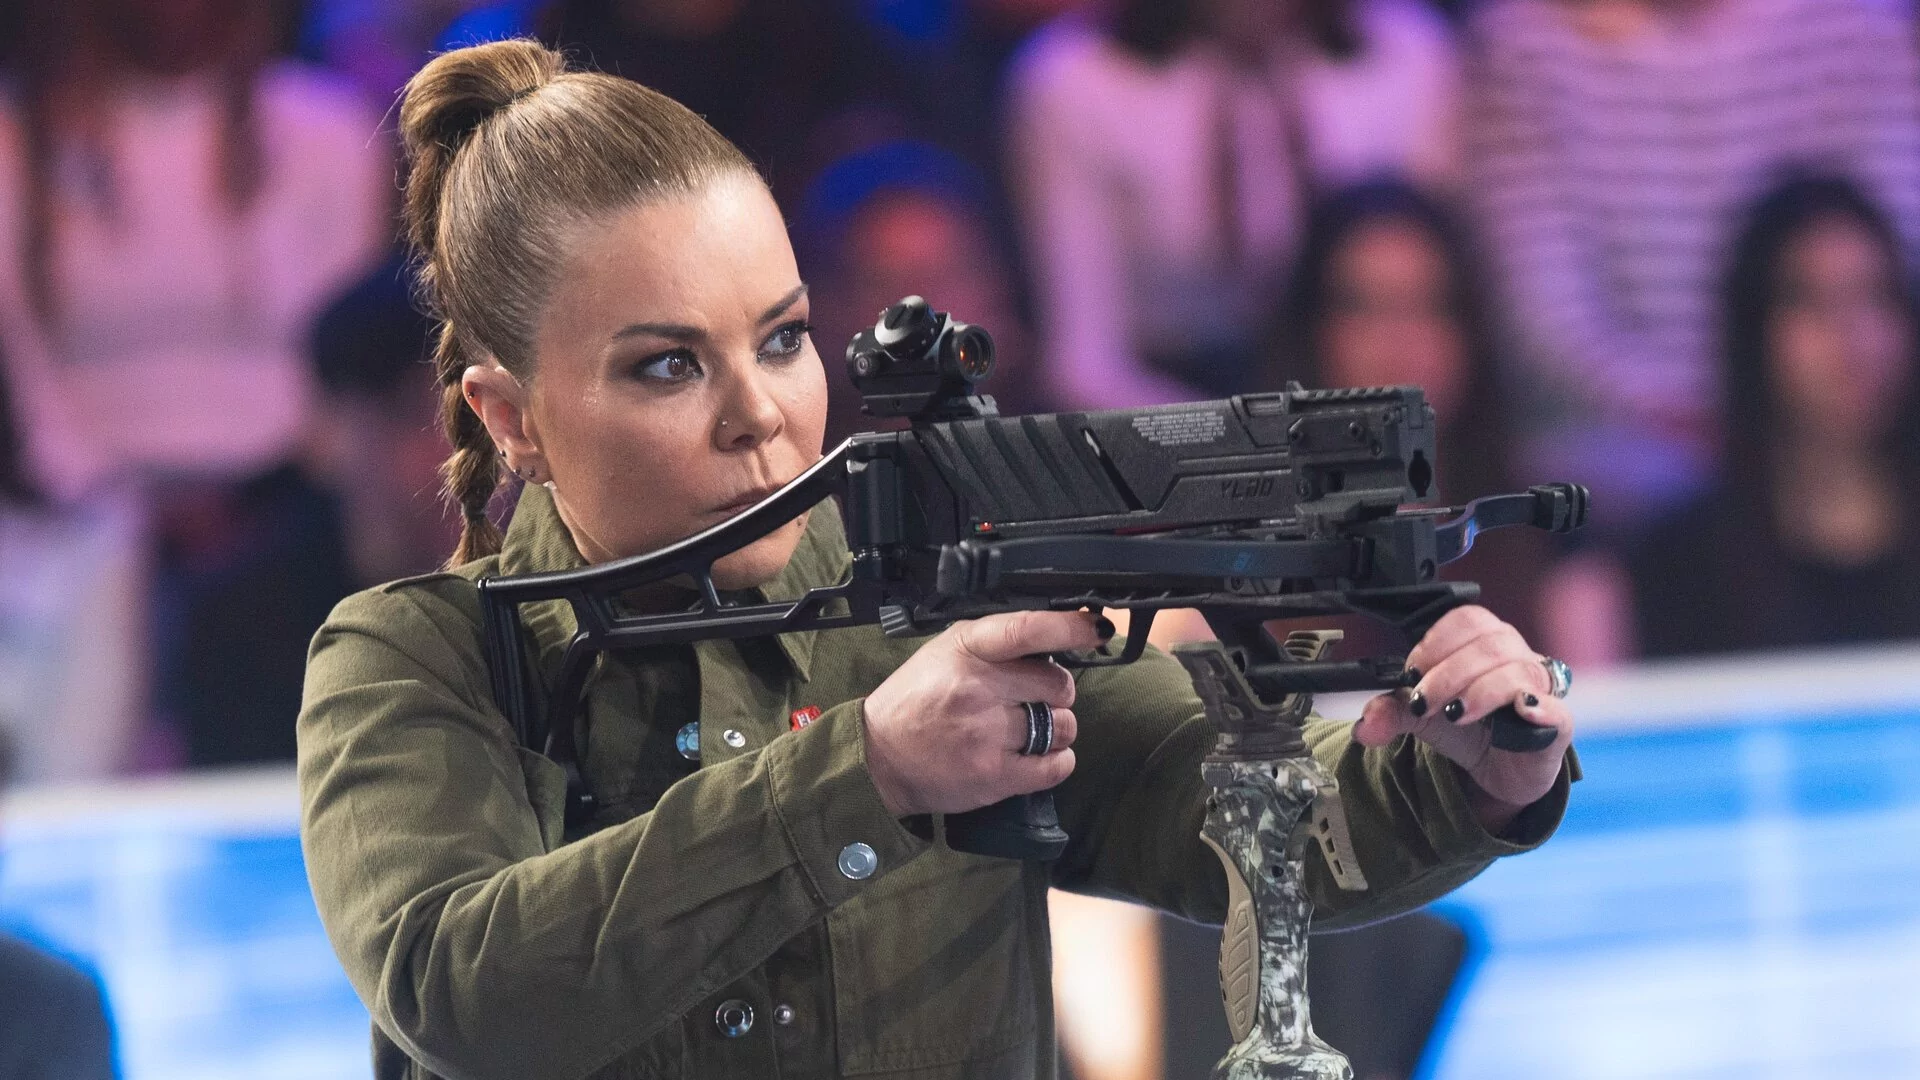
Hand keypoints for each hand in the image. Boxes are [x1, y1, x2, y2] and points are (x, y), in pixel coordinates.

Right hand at [862, 610, 1105, 817]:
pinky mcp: (995, 775)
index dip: (1070, 627)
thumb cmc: (916, 700)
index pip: (1028, 629)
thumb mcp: (945, 651)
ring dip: (1056, 729)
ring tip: (1030, 731)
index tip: (1096, 628)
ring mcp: (988, 733)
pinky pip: (1057, 765)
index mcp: (967, 650)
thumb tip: (1052, 635)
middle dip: (1056, 691)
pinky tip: (1041, 756)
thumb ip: (994, 642)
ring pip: (1062, 726)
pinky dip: (1058, 761)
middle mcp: (979, 688)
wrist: (880, 758)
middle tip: (1036, 698)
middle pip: (1058, 683)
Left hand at [1352, 606, 1572, 831]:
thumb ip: (1391, 712)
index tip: (1412, 672)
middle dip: (1448, 672)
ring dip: (1479, 690)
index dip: (1437, 641)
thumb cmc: (1468, 729)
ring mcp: (1540, 689)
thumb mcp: (1422, 717)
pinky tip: (1522, 710)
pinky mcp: (1558, 725)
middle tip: (1423, 702)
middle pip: (1489, 643)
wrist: (1499, 771)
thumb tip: (1364, 727)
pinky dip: (1540, 708)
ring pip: (1517, 671)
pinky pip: (1557, 709)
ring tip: (1454, 714)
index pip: (1467, 620)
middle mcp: (1516, 656)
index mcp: (1484, 642)